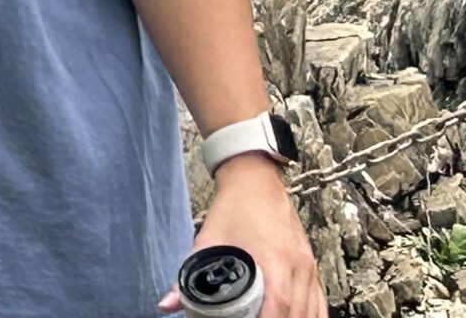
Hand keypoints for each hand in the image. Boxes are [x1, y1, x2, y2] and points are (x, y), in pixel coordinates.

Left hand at [159, 162, 322, 317]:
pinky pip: (320, 304)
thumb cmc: (234, 209)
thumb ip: (189, 275)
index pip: (278, 306)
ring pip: (312, 312)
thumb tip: (168, 304)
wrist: (257, 182)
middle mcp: (298, 268)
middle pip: (297, 314)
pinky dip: (310, 317)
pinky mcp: (312, 269)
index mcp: (274, 261)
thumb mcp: (207, 240)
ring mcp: (309, 269)